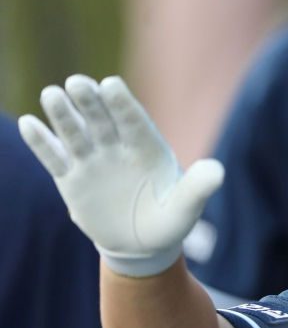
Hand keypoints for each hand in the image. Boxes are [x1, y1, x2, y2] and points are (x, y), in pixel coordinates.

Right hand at [19, 75, 223, 276]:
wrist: (143, 245)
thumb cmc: (170, 221)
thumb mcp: (186, 208)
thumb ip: (198, 188)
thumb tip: (218, 171)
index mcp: (147, 148)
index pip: (134, 121)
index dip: (123, 104)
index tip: (111, 85)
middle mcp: (118, 148)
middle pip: (102, 120)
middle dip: (90, 101)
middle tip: (78, 83)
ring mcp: (93, 162)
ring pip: (75, 133)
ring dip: (63, 115)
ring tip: (51, 94)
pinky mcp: (72, 180)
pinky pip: (54, 158)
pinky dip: (41, 142)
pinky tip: (29, 124)